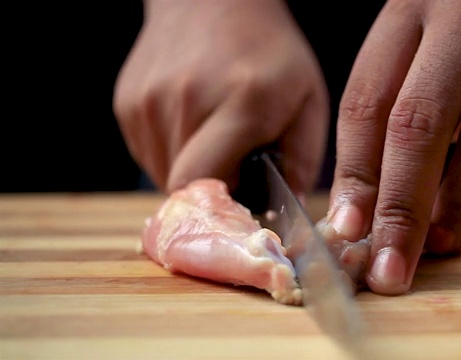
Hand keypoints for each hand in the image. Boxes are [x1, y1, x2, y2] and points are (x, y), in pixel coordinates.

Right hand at [114, 0, 328, 195]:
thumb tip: (286, 211)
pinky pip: (149, 154)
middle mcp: (185, 102)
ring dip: (190, 172)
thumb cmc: (269, 52)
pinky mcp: (128, 103)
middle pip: (182, 187)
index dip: (220, 209)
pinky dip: (172, 153)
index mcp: (240, 104)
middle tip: (234, 171)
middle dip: (210, 193)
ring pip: (163, 174)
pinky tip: (193, 125)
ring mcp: (148, 102)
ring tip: (214, 140)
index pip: (203, 186)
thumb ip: (302, 160)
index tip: (240, 205)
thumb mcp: (308, 101)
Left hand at [328, 0, 460, 294]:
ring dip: (453, 212)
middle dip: (400, 210)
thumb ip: (386, 115)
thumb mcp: (416, 49)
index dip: (355, 175)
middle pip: (420, 127)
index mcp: (410, 8)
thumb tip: (360, 212)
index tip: (348, 230)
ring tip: (431, 246)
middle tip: (389, 266)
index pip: (368, 103)